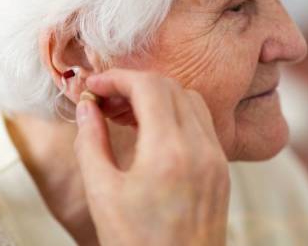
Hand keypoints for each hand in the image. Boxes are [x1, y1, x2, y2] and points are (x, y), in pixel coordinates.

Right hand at [74, 70, 229, 245]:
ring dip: (157, 96)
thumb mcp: (101, 192)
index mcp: (169, 152)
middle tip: (105, 99)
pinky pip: (202, 124)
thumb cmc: (135, 244)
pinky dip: (176, 114)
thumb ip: (91, 141)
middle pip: (171, 87)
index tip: (94, 87)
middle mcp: (201, 149)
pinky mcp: (221, 171)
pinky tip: (150, 132)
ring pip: (191, 100)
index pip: (148, 86)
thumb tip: (87, 106)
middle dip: (134, 84)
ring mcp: (216, 160)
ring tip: (125, 113)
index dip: (117, 78)